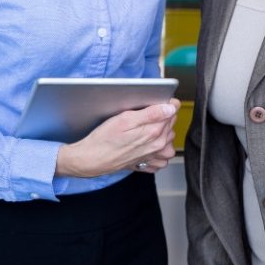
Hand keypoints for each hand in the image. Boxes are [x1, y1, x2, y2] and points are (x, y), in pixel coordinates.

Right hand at [55, 99, 179, 177]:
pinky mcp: (147, 164)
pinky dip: (159, 151)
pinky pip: (162, 158)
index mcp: (153, 132)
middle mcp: (157, 146)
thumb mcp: (125, 119)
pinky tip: (148, 145)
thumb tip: (170, 108)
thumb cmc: (105, 138)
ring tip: (148, 128)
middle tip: (147, 113)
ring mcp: (153, 157)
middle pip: (171, 125)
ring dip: (164, 133)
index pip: (172, 112)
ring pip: (169, 141)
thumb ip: (151, 114)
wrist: (92, 159)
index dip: (168, 103)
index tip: (160, 100)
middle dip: (164, 116)